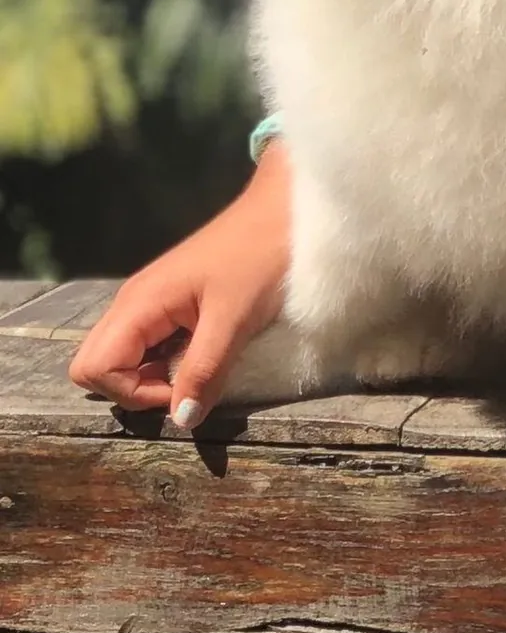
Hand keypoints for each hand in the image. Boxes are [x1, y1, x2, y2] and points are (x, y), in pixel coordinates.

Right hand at [69, 141, 291, 427]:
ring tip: (200, 367)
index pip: (93, 369)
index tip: (183, 389)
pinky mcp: (171, 300)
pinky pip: (149, 343)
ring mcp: (150, 300)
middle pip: (95, 364)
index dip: (132, 393)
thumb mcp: (235, 320)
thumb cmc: (260, 258)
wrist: (284, 211)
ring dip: (152, 375)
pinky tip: (205, 350)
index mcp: (138, 303)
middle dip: (133, 389)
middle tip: (186, 385)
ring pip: (122, 356)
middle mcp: (133, 302)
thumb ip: (204, 371)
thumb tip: (181, 421)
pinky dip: (167, 359)